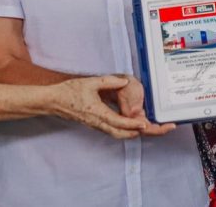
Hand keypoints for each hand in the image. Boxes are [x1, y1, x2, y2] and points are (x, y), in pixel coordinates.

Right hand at [53, 75, 167, 138]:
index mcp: (97, 114)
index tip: (146, 124)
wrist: (54, 102)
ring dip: (137, 132)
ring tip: (154, 128)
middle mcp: (99, 123)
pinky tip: (136, 124)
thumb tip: (124, 82)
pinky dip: (128, 129)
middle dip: (143, 133)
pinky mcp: (97, 124)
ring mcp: (98, 125)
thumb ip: (108, 82)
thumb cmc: (69, 93)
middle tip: (162, 129)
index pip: (119, 122)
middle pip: (124, 134)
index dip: (133, 124)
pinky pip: (116, 130)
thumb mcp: (89, 83)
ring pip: (121, 134)